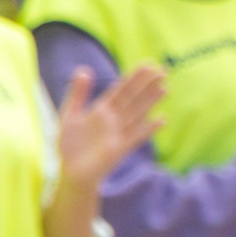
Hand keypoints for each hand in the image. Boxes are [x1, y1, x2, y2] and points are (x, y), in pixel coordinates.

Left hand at [55, 66, 165, 190]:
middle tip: (162, 70)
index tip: (147, 65)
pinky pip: (136, 136)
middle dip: (147, 85)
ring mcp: (118, 134)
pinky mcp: (119, 149)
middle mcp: (113, 120)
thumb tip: (83, 69)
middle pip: (133, 99)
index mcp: (101, 110)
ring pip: (137, 113)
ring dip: (151, 102)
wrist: (71, 171)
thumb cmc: (70, 145)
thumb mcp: (69, 115)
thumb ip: (77, 93)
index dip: (133, 78)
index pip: (120, 90)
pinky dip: (149, 129)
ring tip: (165, 88)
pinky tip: (162, 120)